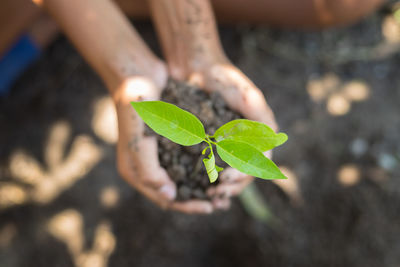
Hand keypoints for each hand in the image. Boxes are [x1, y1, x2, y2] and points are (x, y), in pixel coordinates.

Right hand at [113, 73, 214, 213]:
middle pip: (176, 192)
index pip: (164, 198)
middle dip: (198, 198)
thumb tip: (169, 197)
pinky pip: (188, 158)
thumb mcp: (139, 141)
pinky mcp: (169, 140)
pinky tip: (218, 166)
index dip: (187, 206)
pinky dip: (202, 166)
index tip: (210, 207)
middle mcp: (148, 166)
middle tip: (223, 203)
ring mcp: (159, 153)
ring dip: (203, 185)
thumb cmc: (135, 108)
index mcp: (136, 171)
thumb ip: (149, 171)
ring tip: (224, 189)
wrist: (136, 75)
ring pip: (184, 177)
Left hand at [186, 62, 277, 209]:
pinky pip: (210, 168)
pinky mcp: (206, 145)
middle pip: (244, 174)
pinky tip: (200, 190)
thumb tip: (272, 143)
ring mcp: (225, 145)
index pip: (258, 162)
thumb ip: (261, 116)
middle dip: (232, 186)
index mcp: (258, 133)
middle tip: (216, 192)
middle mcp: (244, 142)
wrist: (197, 67)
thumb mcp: (247, 93)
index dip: (244, 174)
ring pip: (228, 175)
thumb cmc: (224, 78)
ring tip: (209, 197)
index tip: (227, 178)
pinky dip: (207, 181)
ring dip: (221, 189)